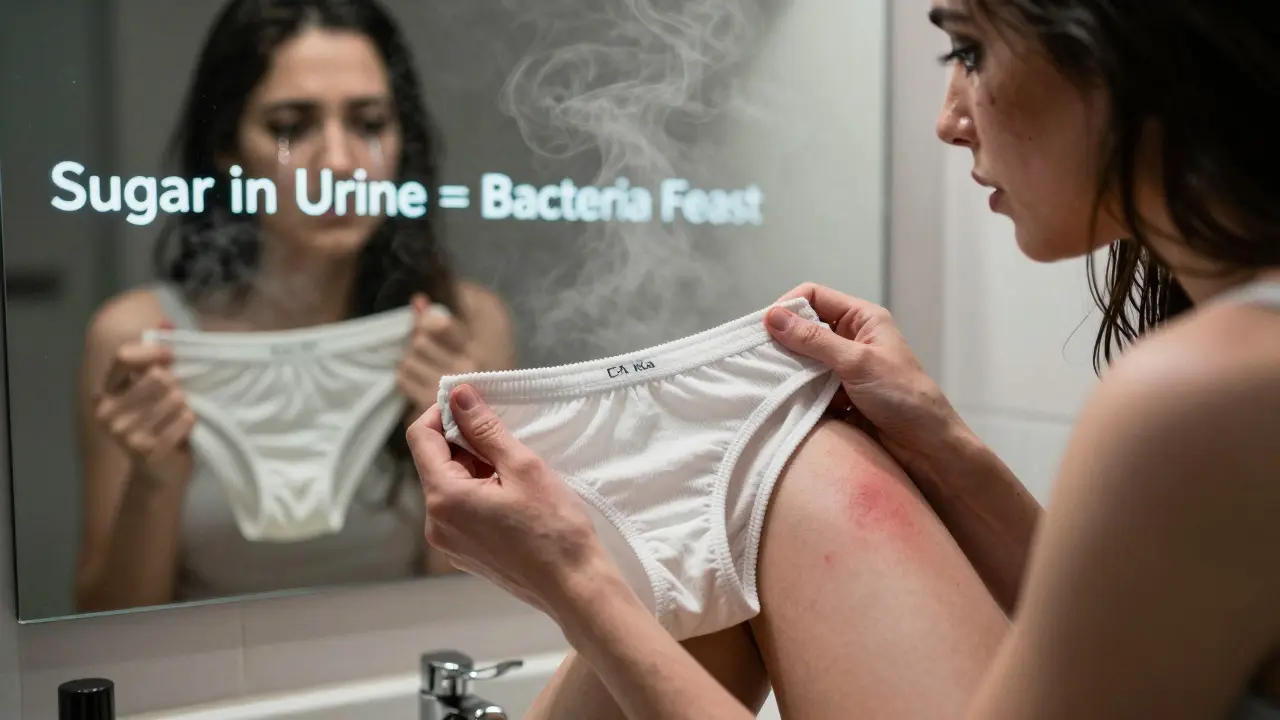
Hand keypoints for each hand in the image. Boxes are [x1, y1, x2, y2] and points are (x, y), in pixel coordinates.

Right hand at [93, 322, 195, 485]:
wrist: (160, 473)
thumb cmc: (161, 423)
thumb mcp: (157, 388)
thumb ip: (159, 354)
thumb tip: (166, 321)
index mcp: (106, 391)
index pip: (126, 356)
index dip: (153, 351)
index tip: (171, 357)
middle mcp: (107, 411)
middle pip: (157, 377)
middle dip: (176, 385)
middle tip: (178, 399)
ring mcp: (123, 432)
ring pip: (174, 398)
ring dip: (185, 404)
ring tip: (180, 415)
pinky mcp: (144, 450)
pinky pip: (184, 420)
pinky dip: (191, 422)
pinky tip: (185, 429)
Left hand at [398, 294, 475, 417]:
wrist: (487, 429)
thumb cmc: (477, 378)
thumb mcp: (467, 341)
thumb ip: (440, 318)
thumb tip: (418, 300)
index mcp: (478, 352)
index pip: (439, 325)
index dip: (426, 321)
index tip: (430, 327)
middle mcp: (466, 373)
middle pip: (419, 343)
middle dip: (418, 344)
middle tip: (429, 354)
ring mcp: (447, 393)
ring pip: (408, 362)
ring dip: (411, 363)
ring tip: (427, 370)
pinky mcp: (430, 409)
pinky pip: (403, 381)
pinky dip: (406, 379)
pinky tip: (420, 384)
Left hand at [406, 385, 620, 620]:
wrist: (575, 587)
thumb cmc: (555, 528)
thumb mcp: (522, 466)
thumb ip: (485, 429)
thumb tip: (458, 396)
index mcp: (444, 498)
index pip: (421, 438)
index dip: (442, 413)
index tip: (472, 405)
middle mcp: (435, 523)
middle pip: (434, 463)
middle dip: (464, 443)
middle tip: (506, 440)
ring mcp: (449, 542)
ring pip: (449, 486)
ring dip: (475, 468)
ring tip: (516, 473)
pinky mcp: (464, 554)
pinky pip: (460, 510)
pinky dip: (479, 493)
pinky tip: (514, 497)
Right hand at [764, 283, 964, 477]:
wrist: (926, 447)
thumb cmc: (905, 397)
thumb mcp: (857, 362)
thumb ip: (814, 340)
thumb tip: (774, 317)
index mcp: (862, 319)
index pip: (815, 297)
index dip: (788, 307)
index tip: (764, 329)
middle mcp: (850, 340)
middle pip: (804, 328)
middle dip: (782, 340)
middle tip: (758, 357)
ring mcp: (842, 369)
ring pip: (802, 361)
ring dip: (787, 370)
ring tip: (767, 380)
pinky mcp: (836, 397)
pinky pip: (806, 388)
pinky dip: (794, 393)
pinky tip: (783, 401)